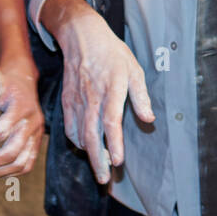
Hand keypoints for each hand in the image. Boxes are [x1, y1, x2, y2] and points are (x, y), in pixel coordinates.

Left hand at [0, 64, 44, 177]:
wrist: (25, 83)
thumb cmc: (6, 83)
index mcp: (22, 107)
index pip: (1, 131)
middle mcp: (32, 123)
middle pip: (12, 152)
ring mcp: (36, 135)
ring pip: (20, 163)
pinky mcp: (36, 143)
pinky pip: (26, 164)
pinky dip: (9, 172)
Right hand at [51, 0, 153, 184]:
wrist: (82, 37)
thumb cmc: (111, 53)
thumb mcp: (133, 68)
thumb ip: (141, 95)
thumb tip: (149, 119)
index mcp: (112, 88)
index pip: (111, 121)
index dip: (114, 143)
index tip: (118, 161)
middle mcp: (92, 96)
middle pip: (92, 134)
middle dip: (97, 159)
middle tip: (104, 178)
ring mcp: (77, 99)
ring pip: (79, 134)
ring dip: (88, 153)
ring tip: (98, 167)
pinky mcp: (67, 100)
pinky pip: (69, 126)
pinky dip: (76, 140)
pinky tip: (85, 147)